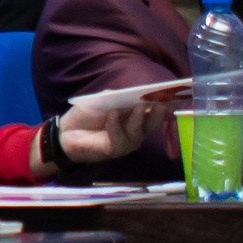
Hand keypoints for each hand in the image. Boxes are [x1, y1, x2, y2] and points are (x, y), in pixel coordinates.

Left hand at [51, 95, 171, 167]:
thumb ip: (118, 96)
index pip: (155, 112)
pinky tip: (113, 114)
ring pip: (137, 132)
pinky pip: (119, 139)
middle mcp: (136, 131)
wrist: (67, 131)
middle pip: (151, 123)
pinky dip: (116, 125)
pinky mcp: (114, 150)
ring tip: (137, 106)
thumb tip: (132, 92)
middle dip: (157, 113)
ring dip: (137, 118)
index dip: (166, 106)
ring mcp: (126, 142)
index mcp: (136, 118)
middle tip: (161, 103)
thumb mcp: (104, 100)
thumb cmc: (89, 114)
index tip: (174, 97)